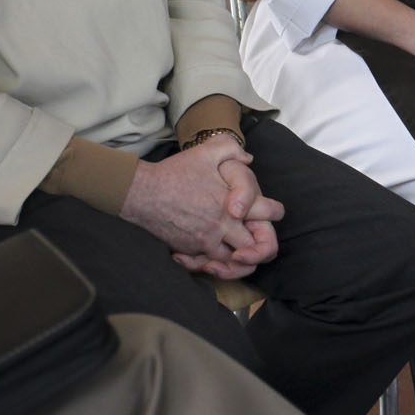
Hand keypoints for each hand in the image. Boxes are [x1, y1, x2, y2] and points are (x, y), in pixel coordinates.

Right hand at [121, 137, 283, 274]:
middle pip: (254, 245)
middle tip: (251, 238)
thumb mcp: (206, 152)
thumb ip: (232, 150)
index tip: (266, 214)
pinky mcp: (189, 250)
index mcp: (233, 202)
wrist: (142, 192)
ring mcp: (206, 240)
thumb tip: (248, 158)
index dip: (273, 214)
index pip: (269, 213)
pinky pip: (208, 264)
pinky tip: (211, 253)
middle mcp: (223, 225)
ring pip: (232, 259)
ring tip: (232, 248)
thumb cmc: (174, 172)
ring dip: (234, 255)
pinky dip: (213, 262)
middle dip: (256, 243)